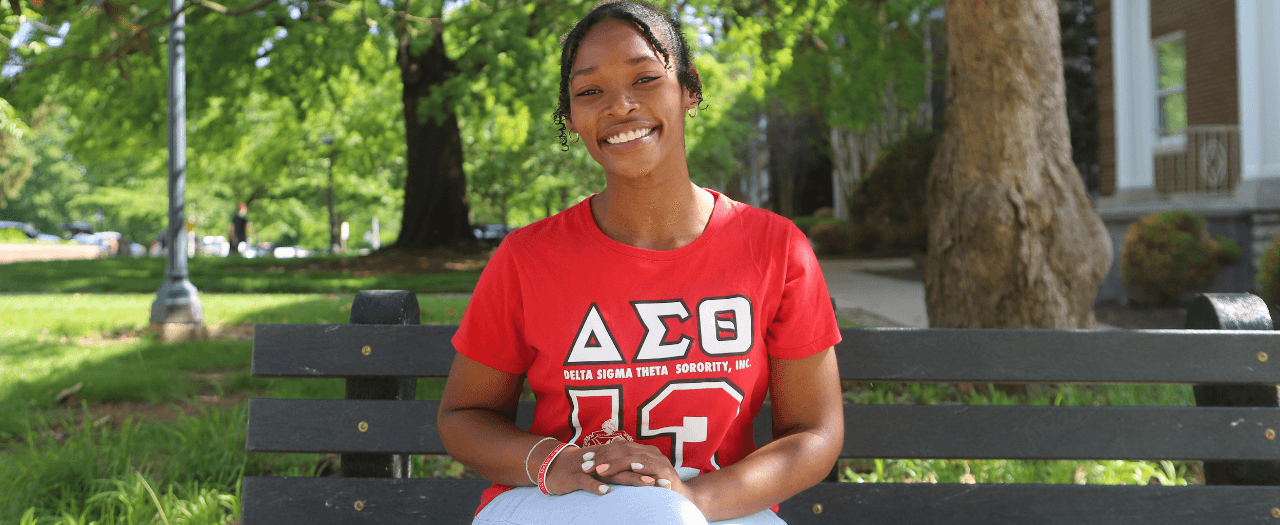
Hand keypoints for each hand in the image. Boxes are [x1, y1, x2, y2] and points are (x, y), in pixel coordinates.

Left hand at [571, 441, 692, 499]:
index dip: (601, 452)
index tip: (585, 459)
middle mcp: (650, 452)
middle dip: (603, 457)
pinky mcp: (667, 471)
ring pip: (634, 456)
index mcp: (642, 451)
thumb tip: (600, 466)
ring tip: (600, 470)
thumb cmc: (655, 488)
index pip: (618, 447)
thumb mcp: (636, 477)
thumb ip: (623, 470)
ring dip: (616, 463)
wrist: (682, 497)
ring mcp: (659, 460)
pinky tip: (629, 468)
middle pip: (623, 449)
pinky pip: (652, 466)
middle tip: (586, 464)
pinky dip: (641, 465)